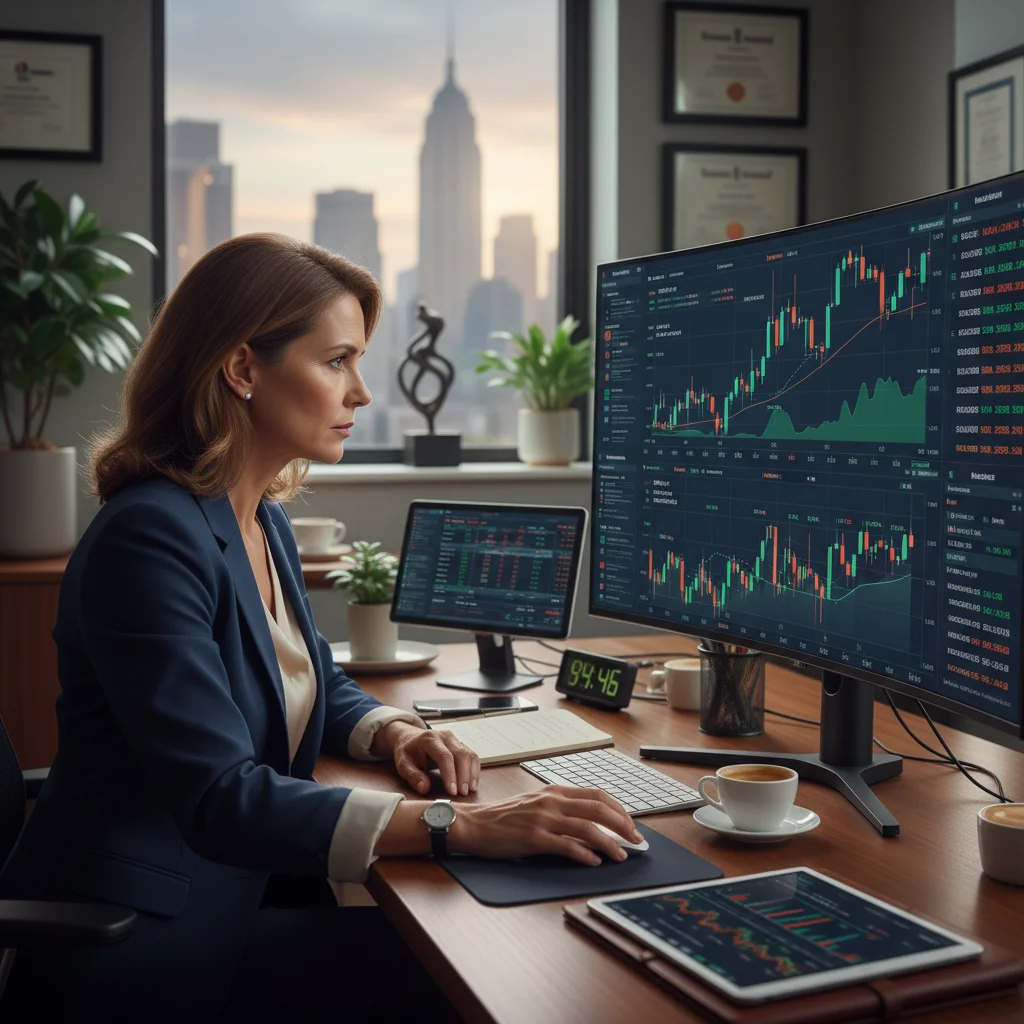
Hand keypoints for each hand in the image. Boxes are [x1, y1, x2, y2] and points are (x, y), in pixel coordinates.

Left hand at [378, 722, 478, 796]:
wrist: (410, 738)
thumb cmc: (407, 752)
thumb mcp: (402, 764)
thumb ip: (413, 776)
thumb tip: (425, 788)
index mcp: (429, 739)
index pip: (444, 756)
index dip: (450, 774)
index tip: (452, 791)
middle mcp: (445, 736)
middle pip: (461, 754)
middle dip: (464, 775)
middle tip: (463, 794)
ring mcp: (454, 739)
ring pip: (469, 754)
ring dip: (472, 773)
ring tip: (470, 790)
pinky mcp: (460, 745)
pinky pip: (472, 756)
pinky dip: (474, 770)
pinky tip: (473, 783)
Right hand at [450, 786, 643, 865]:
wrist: (474, 824)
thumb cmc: (503, 817)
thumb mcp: (535, 803)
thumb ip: (560, 808)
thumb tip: (588, 822)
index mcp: (554, 791)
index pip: (596, 794)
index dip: (618, 809)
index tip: (630, 823)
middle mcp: (552, 801)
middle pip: (598, 808)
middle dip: (622, 825)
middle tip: (636, 840)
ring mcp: (544, 819)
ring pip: (588, 828)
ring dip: (610, 843)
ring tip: (621, 855)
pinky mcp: (535, 838)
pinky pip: (568, 846)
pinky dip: (585, 855)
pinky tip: (594, 862)